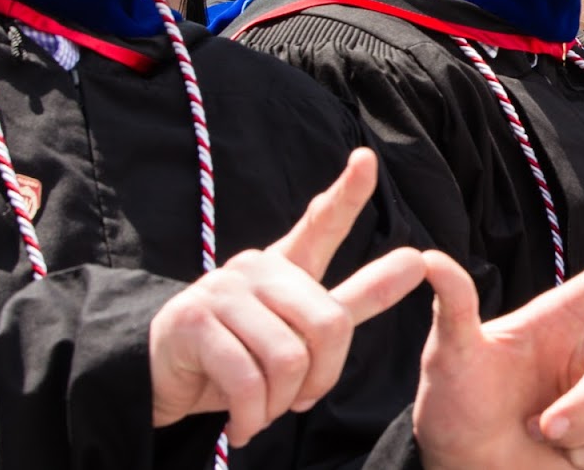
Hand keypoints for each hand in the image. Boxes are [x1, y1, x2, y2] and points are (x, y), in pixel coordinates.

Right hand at [150, 149, 426, 444]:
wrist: (165, 382)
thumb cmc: (241, 352)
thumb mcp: (304, 328)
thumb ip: (359, 298)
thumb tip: (418, 260)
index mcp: (285, 266)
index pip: (321, 225)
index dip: (347, 195)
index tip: (367, 160)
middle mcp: (254, 268)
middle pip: (327, 324)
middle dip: (320, 378)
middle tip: (297, 399)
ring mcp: (220, 290)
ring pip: (288, 358)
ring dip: (280, 403)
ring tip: (262, 410)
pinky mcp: (192, 323)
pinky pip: (247, 379)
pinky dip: (253, 414)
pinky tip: (243, 423)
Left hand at [410, 224, 583, 469]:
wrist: (459, 468)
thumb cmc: (452, 405)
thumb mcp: (448, 354)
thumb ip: (454, 307)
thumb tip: (429, 259)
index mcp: (559, 319)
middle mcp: (583, 354)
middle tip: (545, 426)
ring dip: (577, 433)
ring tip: (534, 434)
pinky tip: (554, 455)